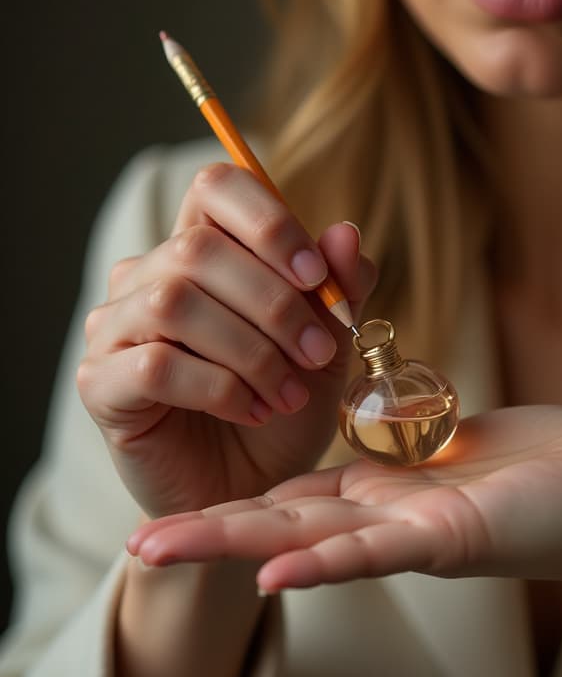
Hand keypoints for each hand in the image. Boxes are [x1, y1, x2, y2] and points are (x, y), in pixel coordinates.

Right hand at [78, 163, 375, 517]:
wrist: (247, 490)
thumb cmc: (281, 409)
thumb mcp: (325, 349)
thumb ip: (336, 291)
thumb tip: (345, 232)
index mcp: (201, 250)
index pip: (215, 186)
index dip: (269, 220)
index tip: (316, 276)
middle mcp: (147, 277)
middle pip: (197, 247)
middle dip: (275, 304)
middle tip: (318, 355)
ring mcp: (115, 328)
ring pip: (175, 302)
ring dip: (249, 351)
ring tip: (286, 393)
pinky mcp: (101, 383)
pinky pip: (155, 365)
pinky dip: (218, 389)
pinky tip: (251, 413)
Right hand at [128, 405, 561, 676]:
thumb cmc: (537, 465)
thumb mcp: (448, 450)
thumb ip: (398, 451)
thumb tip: (364, 432)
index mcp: (383, 495)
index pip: (293, 500)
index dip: (234, 505)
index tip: (176, 511)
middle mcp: (386, 520)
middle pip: (281, 524)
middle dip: (208, 532)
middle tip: (135, 546)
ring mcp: (413, 533)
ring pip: (308, 540)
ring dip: (235, 547)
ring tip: (163, 552)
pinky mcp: (451, 536)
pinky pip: (375, 550)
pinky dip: (321, 562)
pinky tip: (271, 575)